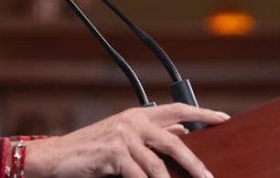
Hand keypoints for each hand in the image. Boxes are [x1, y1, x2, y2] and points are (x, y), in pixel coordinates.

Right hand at [23, 103, 229, 177]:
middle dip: (194, 163)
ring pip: (157, 166)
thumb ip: (150, 136)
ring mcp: (123, 136)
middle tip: (209, 177)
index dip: (202, 113)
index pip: (177, 110)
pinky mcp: (114, 153)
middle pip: (174, 141)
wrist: (56, 157)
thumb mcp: (122, 138)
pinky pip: (139, 177)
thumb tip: (182, 133)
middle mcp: (132, 121)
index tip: (223, 119)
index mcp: (137, 115)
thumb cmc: (90, 152)